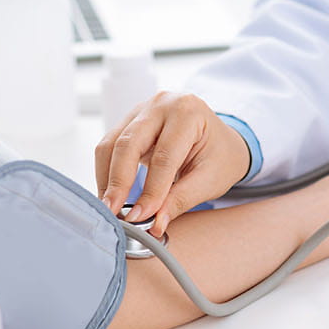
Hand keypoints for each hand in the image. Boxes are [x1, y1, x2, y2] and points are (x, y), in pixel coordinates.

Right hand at [95, 92, 250, 236]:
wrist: (222, 140)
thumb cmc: (221, 157)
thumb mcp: (211, 180)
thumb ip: (181, 200)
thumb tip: (154, 223)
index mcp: (188, 112)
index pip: (164, 156)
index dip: (150, 190)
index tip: (140, 217)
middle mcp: (161, 104)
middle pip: (129, 143)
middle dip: (118, 182)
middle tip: (113, 212)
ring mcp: (142, 109)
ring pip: (111, 143)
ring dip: (107, 178)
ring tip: (108, 208)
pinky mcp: (130, 121)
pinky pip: (109, 146)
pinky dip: (107, 172)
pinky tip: (110, 194)